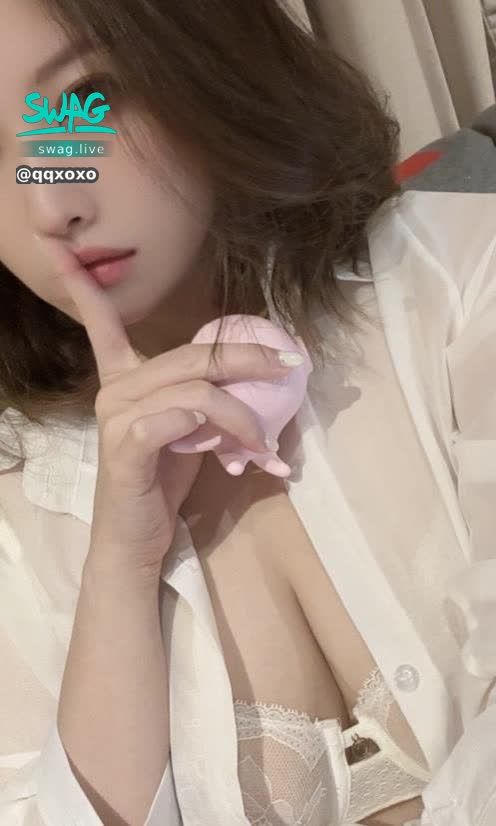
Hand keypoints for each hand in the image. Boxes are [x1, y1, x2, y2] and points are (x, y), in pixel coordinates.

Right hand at [36, 237, 294, 582]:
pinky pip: (180, 418)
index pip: (103, 325)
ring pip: (195, 389)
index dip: (86, 289)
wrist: (135, 540)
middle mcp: (116, 390)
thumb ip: (206, 398)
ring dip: (244, 413)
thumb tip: (256, 375)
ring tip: (265, 441)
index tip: (64, 252)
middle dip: (248, 357)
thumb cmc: (161, 483)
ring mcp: (117, 417)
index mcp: (125, 380)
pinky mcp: (126, 446)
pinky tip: (234, 449)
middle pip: (192, 356)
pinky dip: (218, 428)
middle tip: (290, 364)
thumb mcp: (189, 431)